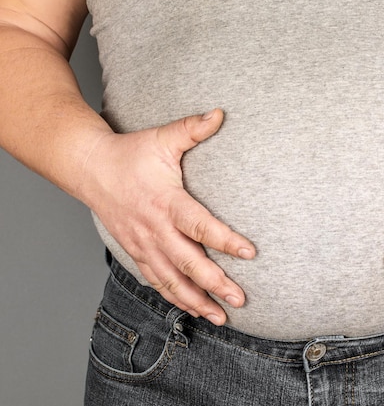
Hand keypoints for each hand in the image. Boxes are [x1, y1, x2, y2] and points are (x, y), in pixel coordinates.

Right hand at [78, 110, 255, 324]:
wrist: (89, 168)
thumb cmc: (130, 154)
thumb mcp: (161, 138)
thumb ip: (192, 129)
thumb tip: (221, 113)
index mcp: (166, 202)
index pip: (200, 226)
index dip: (225, 240)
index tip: (249, 253)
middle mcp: (155, 229)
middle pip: (188, 263)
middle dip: (215, 284)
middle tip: (241, 299)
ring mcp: (144, 244)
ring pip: (171, 280)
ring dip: (196, 300)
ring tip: (221, 316)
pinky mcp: (136, 252)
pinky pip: (157, 281)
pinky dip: (175, 297)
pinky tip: (192, 309)